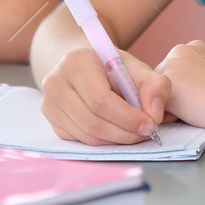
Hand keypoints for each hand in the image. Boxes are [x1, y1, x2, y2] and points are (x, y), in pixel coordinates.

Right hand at [39, 46, 169, 144]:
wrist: (84, 67)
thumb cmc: (111, 67)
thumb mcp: (136, 67)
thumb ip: (154, 85)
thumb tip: (154, 114)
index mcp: (75, 63)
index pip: (100, 99)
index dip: (127, 117)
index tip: (150, 124)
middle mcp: (55, 83)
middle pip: (93, 122)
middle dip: (124, 132)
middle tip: (146, 133)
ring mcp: (49, 104)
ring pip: (87, 135)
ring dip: (116, 140)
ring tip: (135, 132)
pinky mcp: (52, 121)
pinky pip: (81, 140)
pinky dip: (104, 142)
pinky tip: (117, 131)